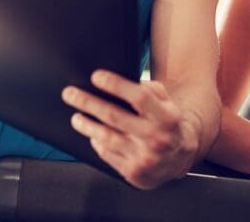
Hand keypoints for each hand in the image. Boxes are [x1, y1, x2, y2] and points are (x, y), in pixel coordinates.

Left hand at [63, 70, 197, 188]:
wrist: (179, 158)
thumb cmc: (167, 124)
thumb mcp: (167, 103)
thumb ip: (150, 90)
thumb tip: (121, 82)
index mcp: (166, 116)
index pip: (139, 97)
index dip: (116, 85)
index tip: (96, 76)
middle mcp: (156, 137)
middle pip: (114, 116)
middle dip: (88, 102)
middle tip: (70, 94)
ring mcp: (144, 157)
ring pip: (106, 137)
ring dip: (86, 125)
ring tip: (76, 117)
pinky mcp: (133, 172)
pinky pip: (107, 154)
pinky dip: (96, 142)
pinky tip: (92, 135)